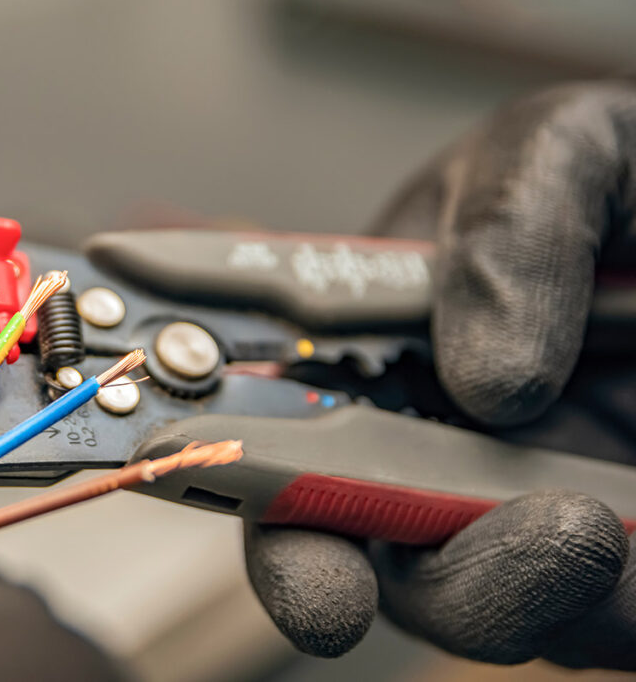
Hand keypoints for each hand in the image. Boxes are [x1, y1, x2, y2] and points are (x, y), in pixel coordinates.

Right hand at [246, 80, 635, 668]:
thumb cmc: (624, 188)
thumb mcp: (561, 155)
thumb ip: (507, 222)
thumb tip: (481, 371)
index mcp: (373, 346)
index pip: (266, 416)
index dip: (215, 450)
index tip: (183, 462)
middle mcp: (423, 439)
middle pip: (327, 539)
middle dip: (311, 575)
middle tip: (328, 589)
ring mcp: (512, 510)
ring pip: (457, 603)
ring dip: (486, 585)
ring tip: (569, 531)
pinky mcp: (615, 572)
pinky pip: (586, 619)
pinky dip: (589, 597)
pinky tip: (618, 536)